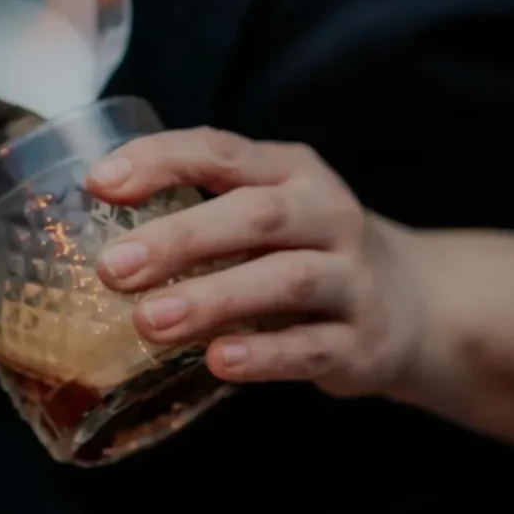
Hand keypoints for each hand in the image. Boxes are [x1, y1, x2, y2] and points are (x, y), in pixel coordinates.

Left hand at [86, 128, 422, 396]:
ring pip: (285, 280)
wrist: (414, 302)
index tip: (100, 182)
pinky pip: (312, 346)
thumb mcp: (266, 206)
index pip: (221, 151)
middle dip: (179, 238)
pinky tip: (218, 362)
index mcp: (290, 170)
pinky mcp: (364, 339)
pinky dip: (264, 356)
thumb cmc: (305, 245)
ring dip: (213, 299)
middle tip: (112, 268)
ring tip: (149, 321)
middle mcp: (326, 212)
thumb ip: (201, 203)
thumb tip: (99, 211)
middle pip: (254, 215)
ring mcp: (352, 276)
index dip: (160, 161)